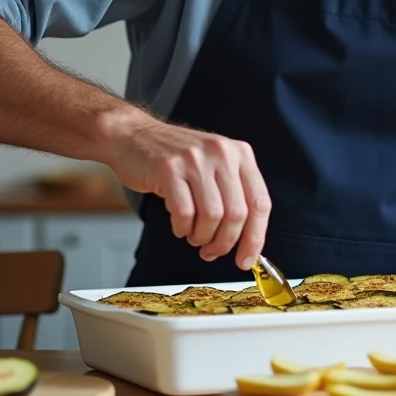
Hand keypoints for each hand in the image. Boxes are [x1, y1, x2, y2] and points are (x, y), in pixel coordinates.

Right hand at [107, 114, 270, 269]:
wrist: (135, 136)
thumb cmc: (177, 157)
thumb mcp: (216, 165)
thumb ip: (234, 195)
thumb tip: (247, 241)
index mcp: (240, 154)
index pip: (259, 203)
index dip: (255, 238)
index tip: (246, 259)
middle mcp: (222, 153)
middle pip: (237, 214)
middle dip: (225, 242)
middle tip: (212, 251)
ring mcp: (195, 159)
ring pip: (212, 216)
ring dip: (202, 237)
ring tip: (193, 235)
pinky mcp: (169, 168)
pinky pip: (184, 213)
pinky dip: (182, 228)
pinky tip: (179, 226)